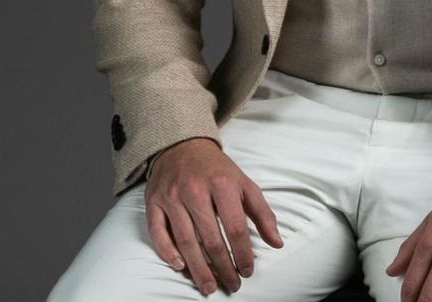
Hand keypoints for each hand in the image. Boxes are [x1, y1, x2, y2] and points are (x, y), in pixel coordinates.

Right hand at [144, 137, 283, 295]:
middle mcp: (196, 190)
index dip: (243, 253)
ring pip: (185, 241)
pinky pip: (157, 233)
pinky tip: (180, 267)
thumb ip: (262, 212)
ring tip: (209, 287)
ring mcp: (172, 196)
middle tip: (231, 285)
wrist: (182, 145)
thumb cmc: (216, 169)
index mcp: (222, 183)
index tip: (248, 271)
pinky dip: (167, 253)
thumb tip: (277, 242)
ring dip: (198, 269)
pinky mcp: (154, 202)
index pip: (235, 227)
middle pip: (210, 239)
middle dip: (223, 268)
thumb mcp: (243, 183)